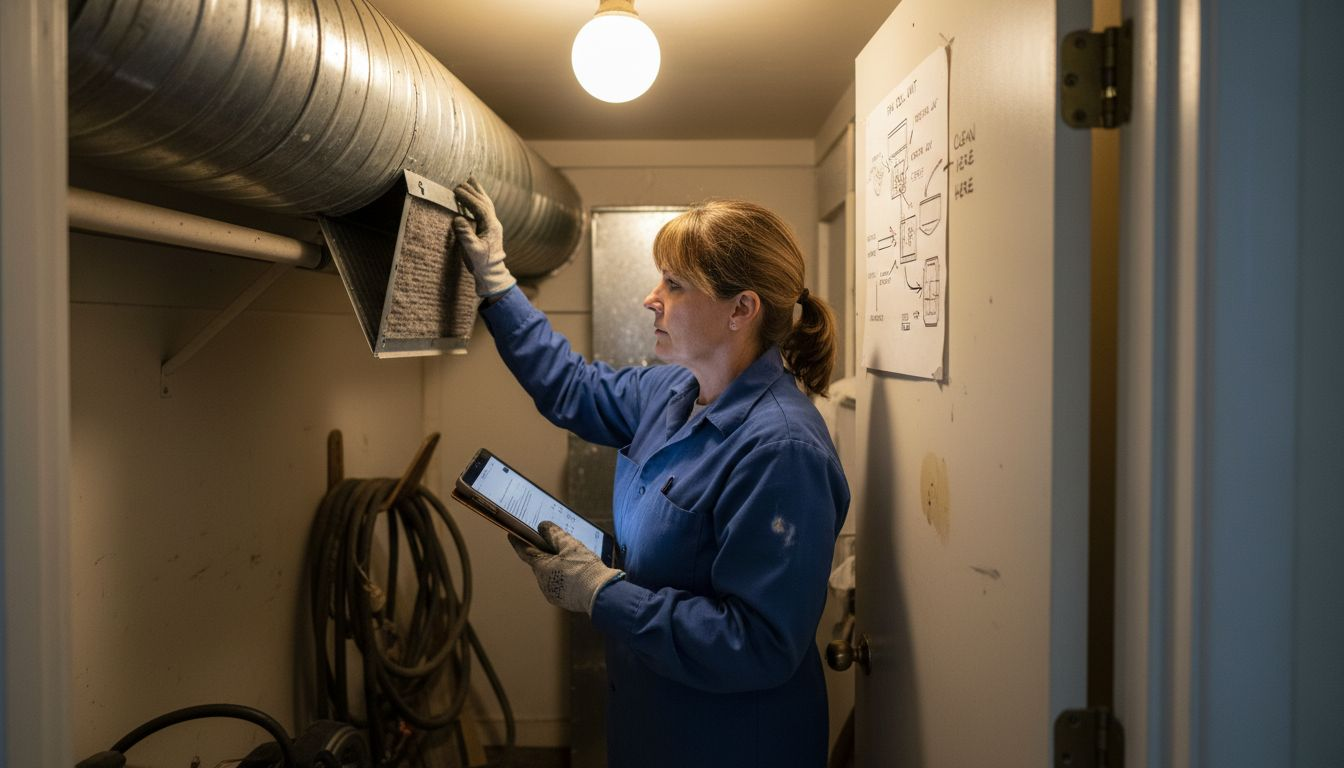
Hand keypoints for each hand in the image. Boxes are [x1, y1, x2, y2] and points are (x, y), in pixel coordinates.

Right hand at [452, 177, 516, 297]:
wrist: (492, 273)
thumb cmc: (481, 263)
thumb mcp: (472, 251)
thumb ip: (465, 235)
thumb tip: (457, 218)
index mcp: (491, 227)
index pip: (479, 207)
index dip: (468, 198)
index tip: (456, 190)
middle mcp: (493, 223)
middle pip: (484, 201)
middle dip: (472, 191)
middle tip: (460, 183)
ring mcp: (492, 225)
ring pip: (486, 203)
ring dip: (478, 191)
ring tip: (471, 180)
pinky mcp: (489, 228)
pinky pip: (485, 209)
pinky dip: (479, 199)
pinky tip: (474, 196)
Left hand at [510, 522, 623, 614]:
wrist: (600, 594)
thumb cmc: (584, 569)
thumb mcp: (570, 545)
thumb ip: (554, 534)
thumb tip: (542, 526)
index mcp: (541, 567)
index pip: (524, 551)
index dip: (517, 542)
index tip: (511, 534)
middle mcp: (542, 581)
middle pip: (539, 563)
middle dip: (544, 553)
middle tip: (555, 544)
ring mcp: (551, 592)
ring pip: (549, 574)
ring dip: (555, 566)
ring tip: (571, 560)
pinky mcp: (561, 600)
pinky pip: (557, 584)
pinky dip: (562, 577)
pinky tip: (575, 573)